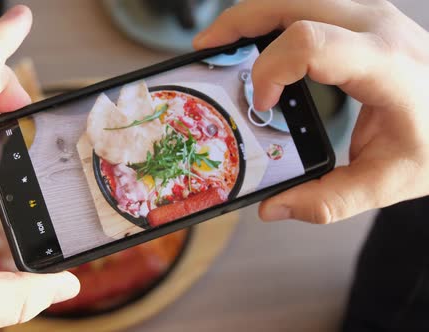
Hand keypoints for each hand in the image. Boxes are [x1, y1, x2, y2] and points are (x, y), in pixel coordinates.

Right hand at [194, 0, 428, 223]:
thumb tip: (273, 207)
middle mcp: (375, 26)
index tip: (262, 106)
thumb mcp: (390, 180)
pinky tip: (256, 40)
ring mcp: (368, 13)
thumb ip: (332, 200)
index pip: (310, 44)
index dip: (270, 72)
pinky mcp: (360, 14)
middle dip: (239, 24)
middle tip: (207, 50)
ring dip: (252, 15)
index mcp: (384, 64)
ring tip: (222, 42)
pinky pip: (305, 3)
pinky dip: (271, 17)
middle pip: (290, 4)